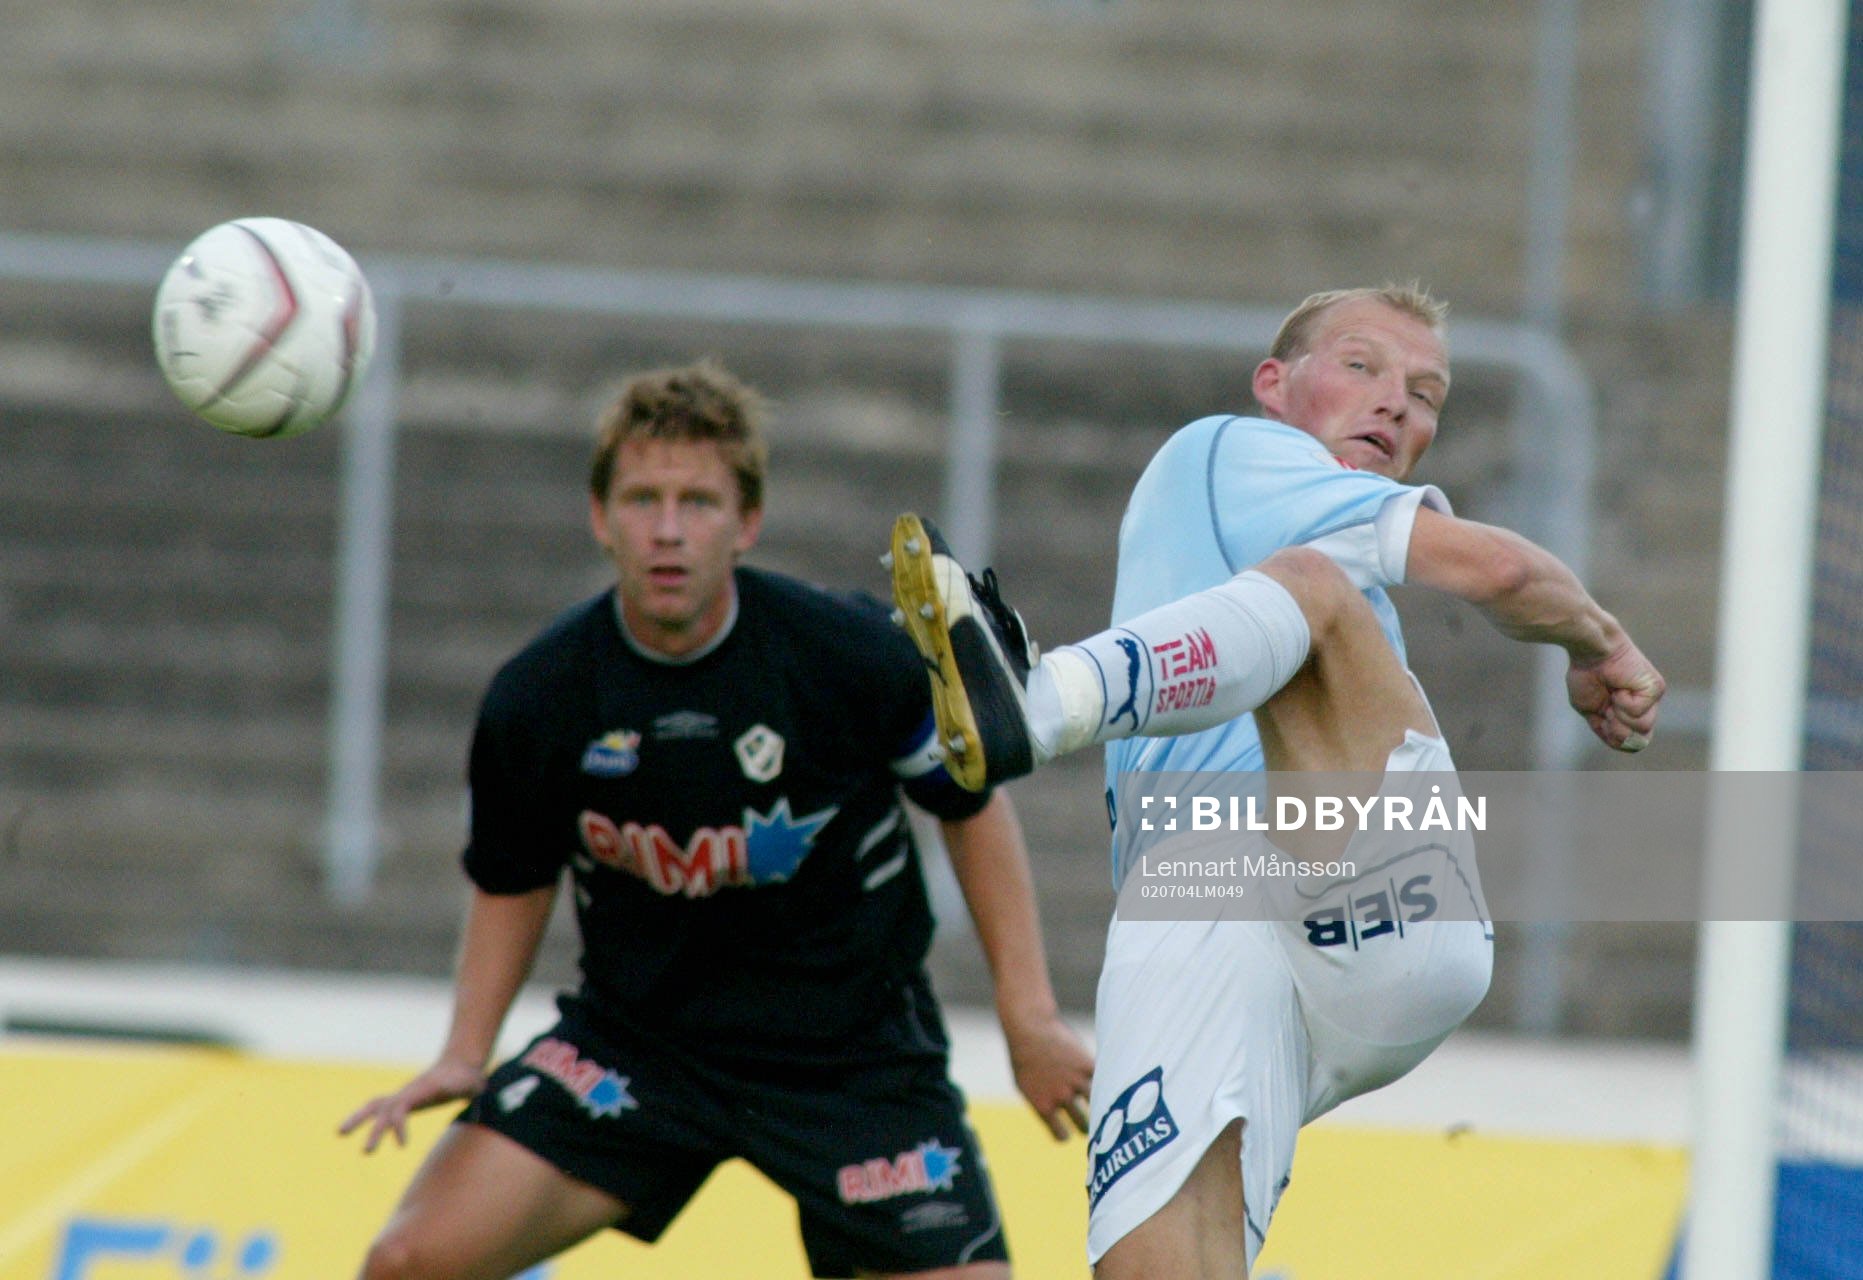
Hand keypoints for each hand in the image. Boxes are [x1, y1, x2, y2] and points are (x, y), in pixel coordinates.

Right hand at [338, 1059, 487, 1153]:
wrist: (463, 1066)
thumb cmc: (465, 1078)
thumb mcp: (464, 1083)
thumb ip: (455, 1086)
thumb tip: (447, 1086)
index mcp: (419, 1091)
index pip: (401, 1109)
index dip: (398, 1126)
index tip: (402, 1146)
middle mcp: (406, 1093)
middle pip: (379, 1107)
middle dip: (364, 1123)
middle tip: (355, 1145)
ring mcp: (402, 1096)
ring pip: (374, 1106)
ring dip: (357, 1119)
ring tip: (339, 1133)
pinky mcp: (403, 1101)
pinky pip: (383, 1111)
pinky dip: (371, 1120)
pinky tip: (365, 1136)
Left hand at [1002, 1008, 1093, 1139]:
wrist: (1031, 1028)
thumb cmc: (1023, 1055)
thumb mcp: (1024, 1084)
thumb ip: (1040, 1101)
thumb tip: (1052, 1114)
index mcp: (1042, 1106)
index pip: (1060, 1133)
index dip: (1065, 1135)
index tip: (1068, 1134)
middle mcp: (1061, 1097)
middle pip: (1083, 1124)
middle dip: (1087, 1128)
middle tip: (1091, 1127)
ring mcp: (1076, 1081)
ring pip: (1097, 1106)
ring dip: (1102, 1110)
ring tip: (1105, 1110)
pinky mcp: (1087, 1065)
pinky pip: (1102, 1082)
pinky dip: (1105, 1085)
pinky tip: (1108, 1085)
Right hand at [1567, 639, 1664, 752]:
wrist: (1589, 651)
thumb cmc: (1586, 676)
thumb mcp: (1591, 712)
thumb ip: (1608, 731)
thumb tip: (1631, 744)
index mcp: (1631, 713)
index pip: (1634, 742)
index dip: (1616, 738)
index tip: (1602, 719)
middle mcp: (1646, 706)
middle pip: (1640, 739)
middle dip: (1618, 729)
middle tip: (1607, 708)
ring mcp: (1652, 698)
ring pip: (1642, 728)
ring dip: (1619, 716)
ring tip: (1612, 695)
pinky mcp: (1656, 689)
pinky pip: (1638, 712)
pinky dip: (1622, 703)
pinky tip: (1619, 687)